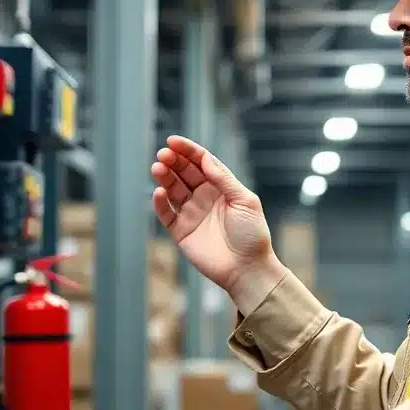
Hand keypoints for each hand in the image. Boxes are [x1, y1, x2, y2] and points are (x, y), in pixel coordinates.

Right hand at [151, 136, 284, 312]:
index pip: (201, 162)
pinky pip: (166, 214)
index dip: (187, 150)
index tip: (173, 141)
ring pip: (172, 190)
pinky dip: (160, 203)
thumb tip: (206, 159)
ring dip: (164, 177)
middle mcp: (204, 197)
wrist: (247, 268)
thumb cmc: (252, 234)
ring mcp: (191, 213)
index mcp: (221, 187)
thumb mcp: (244, 200)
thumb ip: (224, 179)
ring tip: (157, 168)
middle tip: (163, 154)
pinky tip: (158, 192)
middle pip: (184, 173)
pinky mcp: (181, 231)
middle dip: (173, 161)